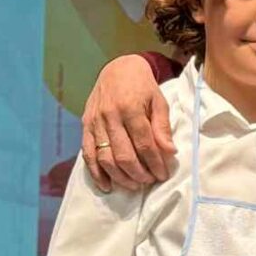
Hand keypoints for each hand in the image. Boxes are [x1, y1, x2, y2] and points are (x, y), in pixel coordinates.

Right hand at [81, 53, 176, 189]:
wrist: (117, 69)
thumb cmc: (142, 87)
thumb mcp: (158, 100)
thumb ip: (162, 126)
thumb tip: (169, 152)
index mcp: (130, 107)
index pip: (144, 143)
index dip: (154, 163)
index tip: (163, 175)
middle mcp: (110, 116)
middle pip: (124, 154)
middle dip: (139, 173)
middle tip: (150, 180)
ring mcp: (95, 122)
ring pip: (105, 158)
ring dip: (120, 177)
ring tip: (134, 185)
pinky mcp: (85, 126)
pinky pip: (88, 154)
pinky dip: (96, 173)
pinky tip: (106, 186)